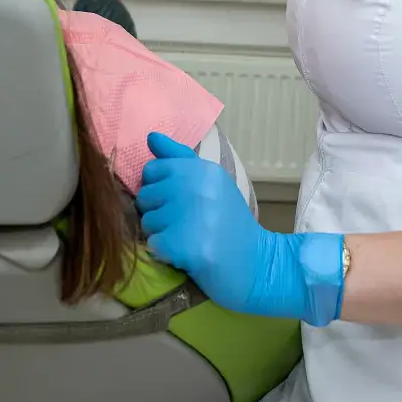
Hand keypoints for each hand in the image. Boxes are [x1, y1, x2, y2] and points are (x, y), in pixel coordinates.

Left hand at [137, 133, 344, 325]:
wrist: (256, 264)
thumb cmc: (230, 222)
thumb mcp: (212, 182)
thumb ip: (179, 158)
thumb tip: (151, 137)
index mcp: (202, 169)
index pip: (151, 169)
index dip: (158, 188)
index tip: (178, 201)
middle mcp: (195, 186)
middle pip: (145, 197)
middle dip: (158, 212)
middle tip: (186, 224)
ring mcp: (189, 216)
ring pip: (147, 222)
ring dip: (161, 234)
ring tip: (188, 238)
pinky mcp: (183, 245)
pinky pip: (153, 245)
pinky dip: (166, 254)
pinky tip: (186, 254)